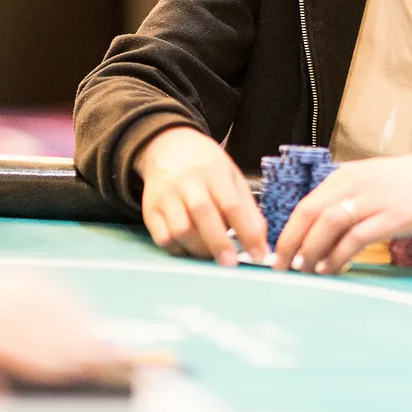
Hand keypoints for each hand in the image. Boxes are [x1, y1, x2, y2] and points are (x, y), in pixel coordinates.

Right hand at [136, 126, 265, 266]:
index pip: (233, 204)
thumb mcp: (232, 177)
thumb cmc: (206, 167)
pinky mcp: (150, 209)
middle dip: (219, 244)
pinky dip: (178, 250)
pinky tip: (191, 250)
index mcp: (214, 172)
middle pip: (203, 215)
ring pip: (180, 230)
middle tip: (231, 264)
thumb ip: (247, 207)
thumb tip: (261, 241)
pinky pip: (162, 238)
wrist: (167, 147)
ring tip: (212, 255)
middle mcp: (188, 182)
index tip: (259, 254)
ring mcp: (166, 196)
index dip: (248, 232)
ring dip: (199, 249)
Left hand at [274, 151, 411, 274]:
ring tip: (304, 272)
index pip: (306, 205)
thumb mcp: (369, 183)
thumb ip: (344, 200)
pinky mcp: (392, 217)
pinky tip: (332, 269)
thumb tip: (317, 234)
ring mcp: (373, 200)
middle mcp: (355, 184)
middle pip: (311, 214)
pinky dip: (338, 256)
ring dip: (311, 252)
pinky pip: (356, 238)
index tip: (277, 254)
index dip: (288, 232)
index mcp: (346, 176)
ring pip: (329, 225)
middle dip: (291, 244)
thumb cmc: (407, 185)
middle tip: (281, 269)